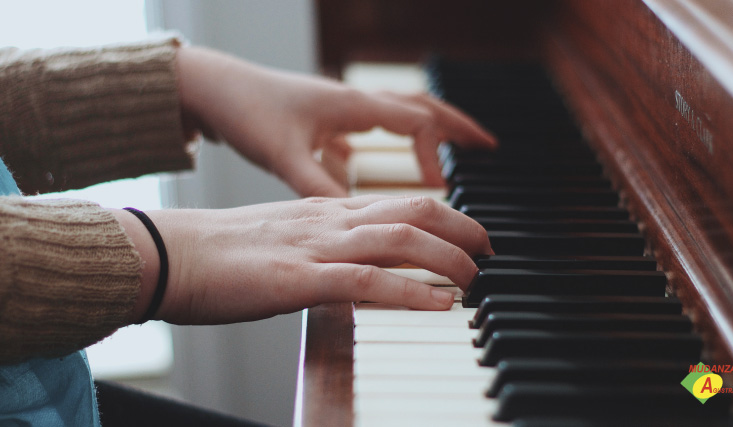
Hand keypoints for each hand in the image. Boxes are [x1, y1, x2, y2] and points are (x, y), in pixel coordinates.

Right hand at [116, 195, 492, 323]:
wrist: (170, 252)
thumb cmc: (221, 251)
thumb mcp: (284, 238)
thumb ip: (323, 244)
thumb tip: (356, 266)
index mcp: (326, 209)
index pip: (401, 201)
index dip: (446, 215)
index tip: (470, 234)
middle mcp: (329, 220)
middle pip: (414, 209)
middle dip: (462, 227)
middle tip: (489, 251)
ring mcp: (317, 247)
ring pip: (401, 240)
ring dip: (448, 258)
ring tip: (475, 278)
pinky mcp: (299, 279)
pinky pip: (368, 281)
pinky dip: (411, 292)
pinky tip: (440, 304)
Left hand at [176, 46, 496, 196]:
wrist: (212, 88)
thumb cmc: (247, 112)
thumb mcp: (284, 156)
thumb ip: (319, 186)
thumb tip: (353, 217)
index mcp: (353, 106)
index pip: (416, 123)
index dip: (436, 156)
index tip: (443, 188)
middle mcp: (353, 103)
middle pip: (420, 108)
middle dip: (457, 126)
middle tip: (488, 146)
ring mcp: (340, 109)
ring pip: (398, 114)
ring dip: (429, 130)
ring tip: (451, 150)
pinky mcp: (323, 120)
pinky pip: (369, 126)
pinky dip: (387, 141)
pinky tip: (376, 161)